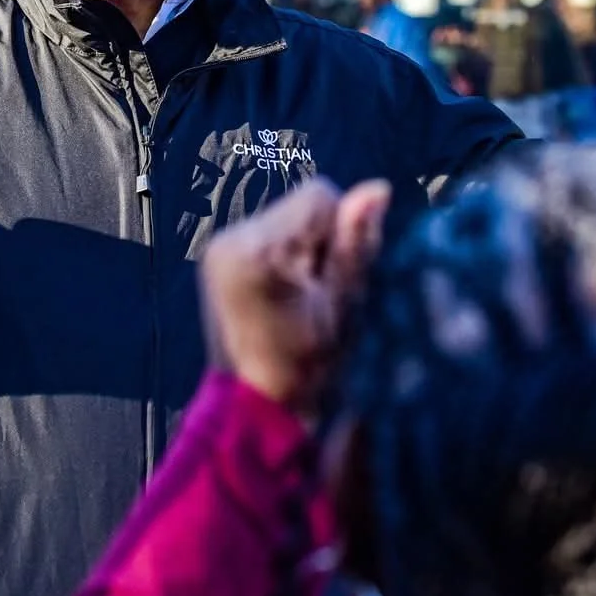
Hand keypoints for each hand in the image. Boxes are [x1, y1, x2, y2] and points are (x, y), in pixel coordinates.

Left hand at [200, 178, 390, 418]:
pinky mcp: (217, 254)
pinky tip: (282, 295)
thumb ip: (356, 245)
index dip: (341, 234)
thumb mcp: (343, 307)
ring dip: (303, 249)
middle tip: (315, 295)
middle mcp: (230, 238)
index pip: (320, 196)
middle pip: (301, 204)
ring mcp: (219, 245)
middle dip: (320, 241)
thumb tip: (378, 188)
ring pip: (287, 218)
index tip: (331, 281)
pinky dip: (283, 257)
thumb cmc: (307, 369)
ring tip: (298, 299)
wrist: (255, 407)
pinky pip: (268, 233)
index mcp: (258, 252)